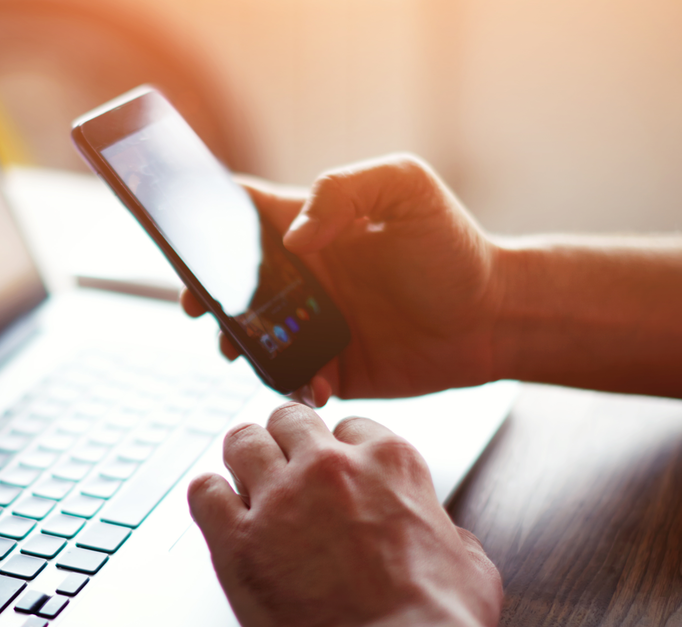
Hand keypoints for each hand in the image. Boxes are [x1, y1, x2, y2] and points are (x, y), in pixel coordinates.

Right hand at [181, 155, 502, 403]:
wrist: (496, 318)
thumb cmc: (454, 247)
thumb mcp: (407, 189)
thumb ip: (345, 191)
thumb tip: (292, 238)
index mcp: (311, 227)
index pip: (242, 214)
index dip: (204, 221)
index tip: (185, 237)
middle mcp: (303, 277)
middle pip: (230, 281)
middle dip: (202, 293)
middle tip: (197, 306)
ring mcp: (313, 325)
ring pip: (249, 336)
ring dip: (234, 344)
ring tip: (240, 350)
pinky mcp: (330, 368)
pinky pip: (289, 379)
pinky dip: (286, 383)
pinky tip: (310, 380)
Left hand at [186, 403, 502, 626]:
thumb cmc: (440, 622)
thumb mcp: (469, 560)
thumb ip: (447, 533)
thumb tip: (445, 537)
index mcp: (389, 462)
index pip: (348, 427)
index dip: (337, 452)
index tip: (330, 472)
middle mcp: (330, 467)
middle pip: (288, 420)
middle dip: (284, 442)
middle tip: (281, 470)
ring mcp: (280, 499)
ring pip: (241, 442)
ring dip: (242, 460)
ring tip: (243, 483)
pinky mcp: (238, 541)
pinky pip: (203, 492)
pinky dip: (208, 498)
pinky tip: (218, 514)